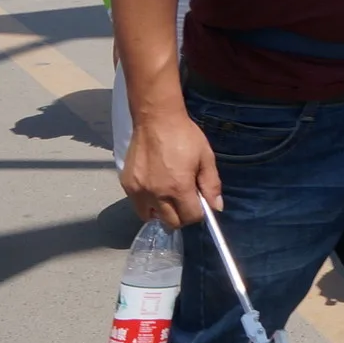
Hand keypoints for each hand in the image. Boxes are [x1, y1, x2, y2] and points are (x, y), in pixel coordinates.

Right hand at [122, 109, 220, 227]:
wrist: (156, 119)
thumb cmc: (184, 136)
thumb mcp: (205, 157)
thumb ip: (211, 184)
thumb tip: (216, 208)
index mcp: (179, 187)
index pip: (190, 217)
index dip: (198, 213)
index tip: (199, 202)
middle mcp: (156, 194)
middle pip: (171, 223)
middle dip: (181, 216)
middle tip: (184, 200)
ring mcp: (138, 191)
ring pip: (151, 217)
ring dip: (162, 212)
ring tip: (168, 196)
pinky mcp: (127, 185)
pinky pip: (137, 205)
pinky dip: (147, 203)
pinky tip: (154, 187)